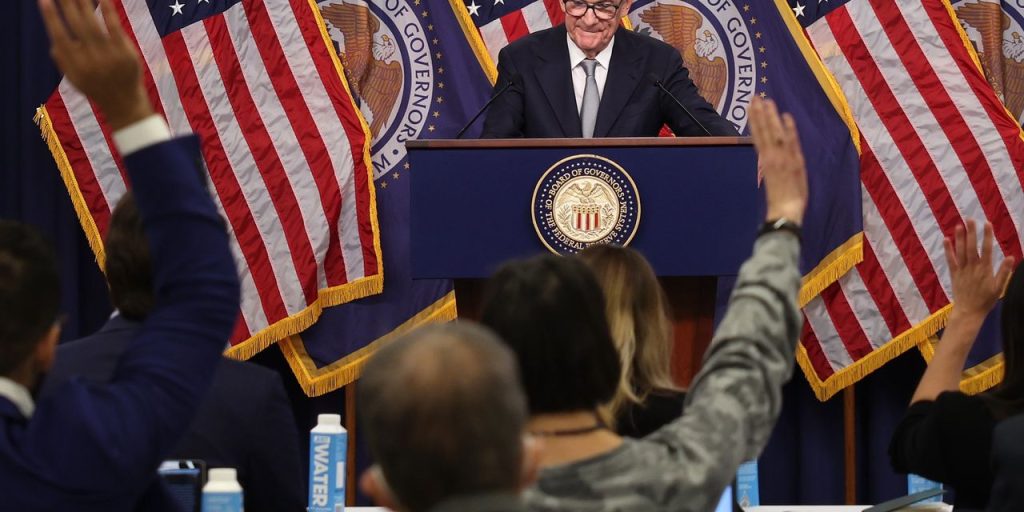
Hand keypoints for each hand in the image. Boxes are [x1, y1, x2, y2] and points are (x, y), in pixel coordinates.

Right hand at [39, 0, 152, 129]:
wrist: (124, 103)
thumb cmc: (96, 87)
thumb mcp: (74, 79)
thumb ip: (62, 60)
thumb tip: (53, 39)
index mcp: (74, 66)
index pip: (59, 37)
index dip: (50, 17)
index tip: (43, 0)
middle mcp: (90, 61)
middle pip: (76, 26)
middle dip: (67, 4)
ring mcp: (109, 57)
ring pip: (94, 24)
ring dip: (84, 3)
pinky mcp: (126, 53)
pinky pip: (115, 27)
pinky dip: (108, 11)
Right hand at [749, 98, 807, 224]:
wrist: (784, 214)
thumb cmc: (780, 204)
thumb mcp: (773, 183)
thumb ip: (772, 168)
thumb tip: (767, 157)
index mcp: (767, 162)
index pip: (760, 137)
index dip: (756, 122)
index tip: (753, 108)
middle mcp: (772, 158)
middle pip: (765, 132)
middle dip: (760, 114)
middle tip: (755, 97)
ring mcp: (782, 159)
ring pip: (774, 133)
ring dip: (769, 116)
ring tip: (765, 101)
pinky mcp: (792, 163)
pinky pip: (790, 142)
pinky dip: (788, 129)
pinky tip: (785, 116)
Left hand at [944, 220, 1014, 319]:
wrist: (969, 311)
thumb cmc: (986, 300)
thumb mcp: (999, 287)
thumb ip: (1004, 272)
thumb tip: (1011, 257)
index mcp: (985, 269)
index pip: (987, 249)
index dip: (987, 236)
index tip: (987, 223)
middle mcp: (973, 267)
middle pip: (972, 247)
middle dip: (971, 232)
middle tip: (970, 219)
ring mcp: (962, 270)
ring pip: (960, 251)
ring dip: (960, 238)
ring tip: (959, 225)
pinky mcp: (954, 274)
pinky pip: (950, 260)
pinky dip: (948, 250)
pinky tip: (946, 239)